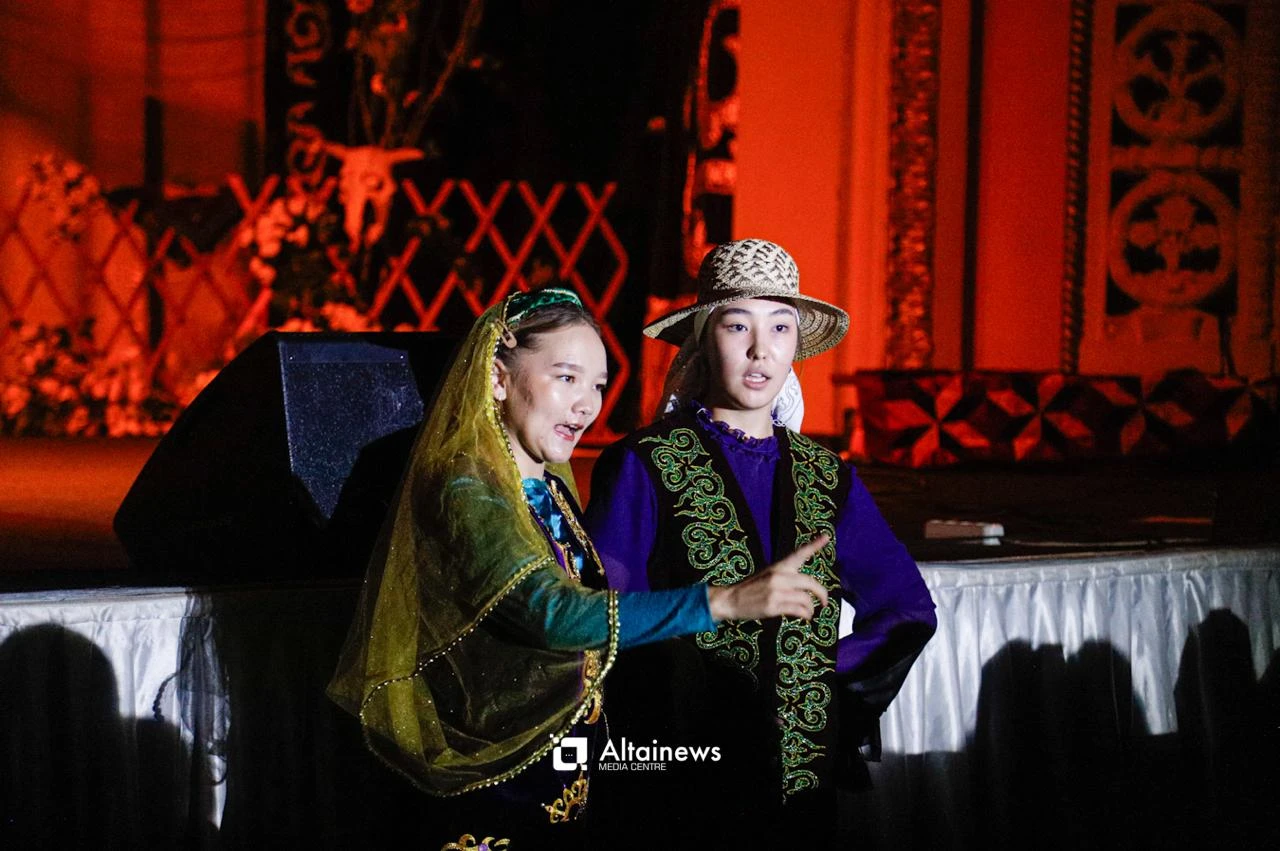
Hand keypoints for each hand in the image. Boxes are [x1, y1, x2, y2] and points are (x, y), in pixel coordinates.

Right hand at [706, 534, 831, 621]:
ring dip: (811, 608)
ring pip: (805, 599)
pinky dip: (805, 615)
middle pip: (810, 582)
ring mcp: (776, 591)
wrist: (731, 599)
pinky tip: (804, 616)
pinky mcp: (773, 606)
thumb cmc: (752, 589)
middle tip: (825, 602)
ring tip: (809, 612)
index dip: (815, 545)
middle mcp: (779, 576)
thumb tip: (807, 589)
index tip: (827, 536)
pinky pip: (798, 610)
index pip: (799, 554)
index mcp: (779, 567)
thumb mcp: (769, 576)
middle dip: (822, 594)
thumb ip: (787, 578)